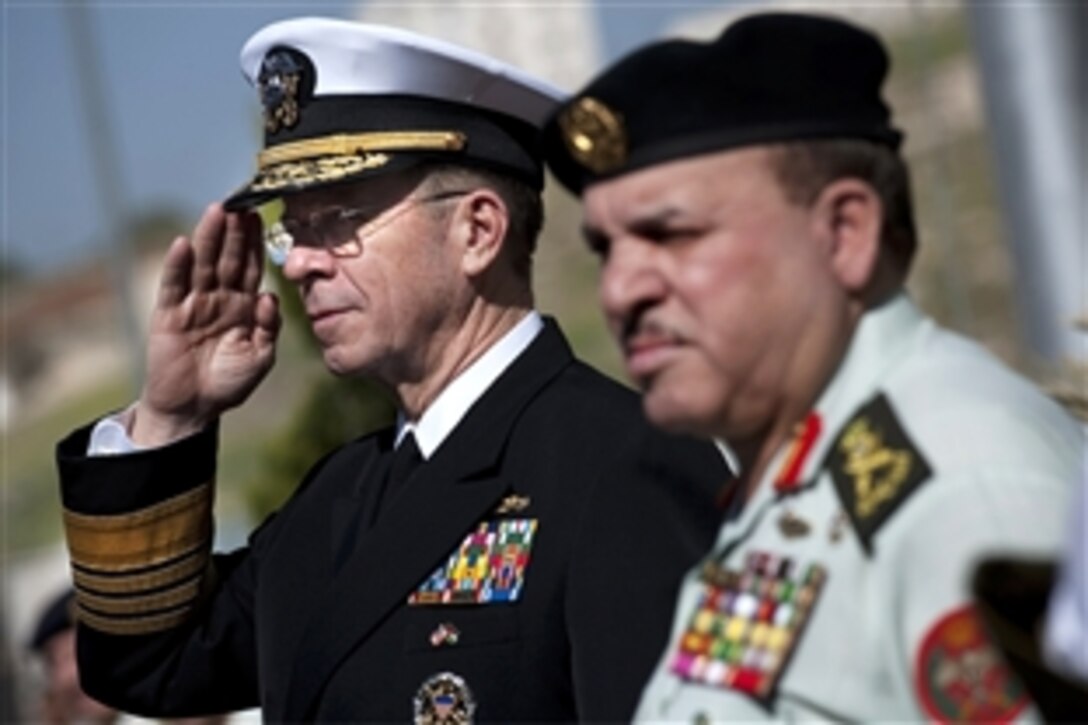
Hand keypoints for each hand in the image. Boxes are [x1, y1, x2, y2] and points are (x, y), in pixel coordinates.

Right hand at [132, 203, 280, 445]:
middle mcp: (219, 298)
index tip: (264, 216)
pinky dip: (178, 266)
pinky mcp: (169, 315)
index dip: (256, 243)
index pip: (251, 267)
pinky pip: (174, 286)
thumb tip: (269, 296)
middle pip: (228, 258)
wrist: (194, 408)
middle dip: (235, 231)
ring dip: (209, 237)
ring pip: (203, 264)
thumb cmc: (229, 382)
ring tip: (216, 210)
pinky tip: (182, 245)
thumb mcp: (260, 356)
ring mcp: (193, 303)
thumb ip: (269, 327)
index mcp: (244, 305)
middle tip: (242, 202)